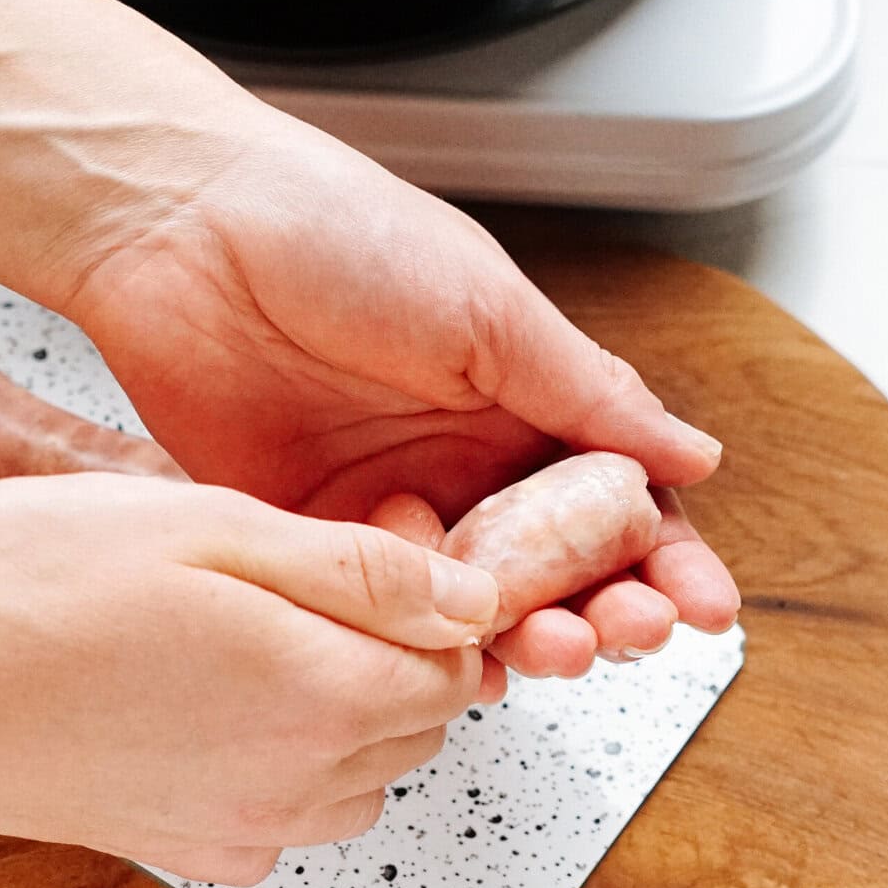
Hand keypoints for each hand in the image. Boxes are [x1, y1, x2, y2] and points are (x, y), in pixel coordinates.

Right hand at [0, 473, 499, 884]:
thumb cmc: (26, 586)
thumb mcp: (213, 525)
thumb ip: (359, 570)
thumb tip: (472, 600)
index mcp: (318, 695)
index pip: (457, 667)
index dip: (437, 596)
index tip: (384, 544)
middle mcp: (293, 785)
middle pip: (417, 722)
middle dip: (396, 646)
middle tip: (311, 571)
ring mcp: (237, 828)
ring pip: (361, 771)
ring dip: (347, 700)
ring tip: (261, 623)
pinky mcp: (181, 846)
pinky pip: (288, 811)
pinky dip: (288, 755)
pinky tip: (219, 690)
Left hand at [64, 109, 740, 678]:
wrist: (183, 227)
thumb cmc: (336, 229)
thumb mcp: (488, 307)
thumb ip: (588, 393)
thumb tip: (694, 455)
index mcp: (518, 396)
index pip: (618, 498)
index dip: (668, 557)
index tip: (704, 606)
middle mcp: (462, 458)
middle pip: (561, 568)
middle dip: (612, 610)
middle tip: (628, 631)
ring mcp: (390, 501)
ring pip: (479, 605)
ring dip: (529, 637)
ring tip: (555, 646)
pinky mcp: (313, 534)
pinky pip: (383, 614)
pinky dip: (425, 647)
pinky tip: (455, 660)